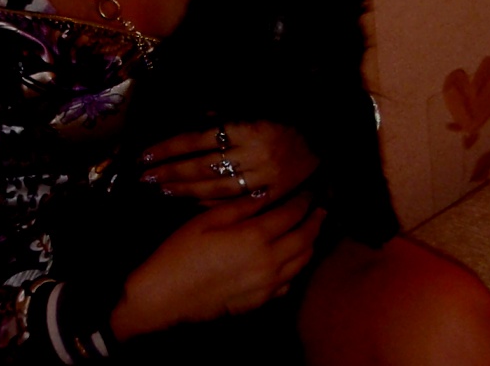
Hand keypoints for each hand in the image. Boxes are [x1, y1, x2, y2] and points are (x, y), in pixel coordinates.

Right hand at [109, 192, 324, 339]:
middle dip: (316, 220)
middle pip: (305, 238)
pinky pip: (290, 282)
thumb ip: (241, 207)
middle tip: (322, 207)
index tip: (311, 189)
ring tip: (312, 230)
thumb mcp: (207, 220)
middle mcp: (270, 261)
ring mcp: (268, 284)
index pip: (291, 214)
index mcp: (255, 236)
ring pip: (302, 261)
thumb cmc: (181, 252)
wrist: (167, 296)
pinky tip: (293, 258)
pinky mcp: (262, 300)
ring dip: (311, 243)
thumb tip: (266, 193)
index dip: (304, 200)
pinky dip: (298, 266)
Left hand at [140, 122, 319, 204]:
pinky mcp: (273, 193)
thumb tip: (195, 119)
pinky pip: (237, 202)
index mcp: (245, 126)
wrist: (324, 134)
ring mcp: (264, 175)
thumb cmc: (283, 115)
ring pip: (216, 187)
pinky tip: (192, 203)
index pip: (196, 139)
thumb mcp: (253, 105)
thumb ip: (223, 113)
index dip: (168, 147)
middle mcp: (253, 152)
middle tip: (145, 177)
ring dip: (185, 189)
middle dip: (170, 172)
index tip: (144, 155)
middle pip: (201, 166)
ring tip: (163, 189)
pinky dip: (213, 203)